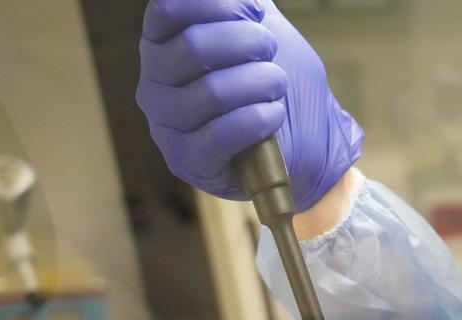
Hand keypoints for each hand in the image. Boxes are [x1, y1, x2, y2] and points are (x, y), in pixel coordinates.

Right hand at [136, 0, 362, 209]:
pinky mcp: (187, 161)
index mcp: (162, 45)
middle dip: (247, 42)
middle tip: (270, 51)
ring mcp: (166, 125)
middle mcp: (154, 84)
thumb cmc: (276, 85)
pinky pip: (222, 135)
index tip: (256, 11)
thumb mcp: (262, 31)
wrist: (306, 144)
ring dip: (260, 82)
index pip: (167, 9)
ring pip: (212, 92)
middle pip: (192, 47)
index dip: (217, 4)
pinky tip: (274, 115)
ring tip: (278, 85)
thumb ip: (244, 1)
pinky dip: (258, 119)